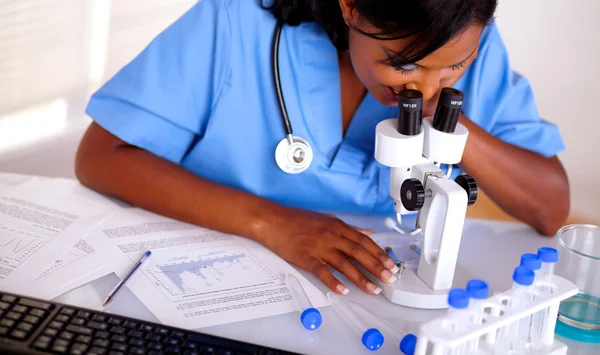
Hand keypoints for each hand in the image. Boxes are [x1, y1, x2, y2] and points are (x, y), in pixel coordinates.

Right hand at [261, 208, 398, 294]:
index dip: (379, 254)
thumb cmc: (298, 220)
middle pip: (359, 253)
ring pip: (344, 264)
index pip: (364, 241)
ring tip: (373, 289)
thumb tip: (367, 231)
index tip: (390, 265)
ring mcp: (318, 247)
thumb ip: (348, 227)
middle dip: (376, 267)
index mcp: (337, 226)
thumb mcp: (327, 218)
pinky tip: (343, 291)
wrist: (273, 220)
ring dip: (361, 278)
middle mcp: (331, 236)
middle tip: (389, 279)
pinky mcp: (305, 257)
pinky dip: (333, 282)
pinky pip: (322, 271)